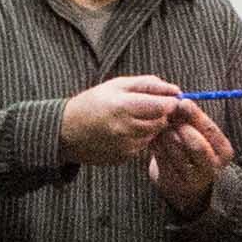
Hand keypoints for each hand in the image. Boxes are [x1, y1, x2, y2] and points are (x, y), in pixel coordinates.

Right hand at [59, 72, 188, 166]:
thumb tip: (175, 90)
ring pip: (154, 134)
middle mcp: (125, 128)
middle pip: (161, 122)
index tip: (167, 99)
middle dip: (161, 114)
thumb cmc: (93, 102)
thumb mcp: (117, 85)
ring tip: (133, 118)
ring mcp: (125, 146)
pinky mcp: (124, 157)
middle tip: (148, 107)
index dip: (170, 102)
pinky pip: (144, 146)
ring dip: (151, 126)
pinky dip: (141, 137)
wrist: (66, 131)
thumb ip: (148, 84)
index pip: (163, 107)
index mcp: (123, 106)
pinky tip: (125, 131)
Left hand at [144, 101, 233, 213]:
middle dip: (180, 127)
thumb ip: (193, 119)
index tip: (182, 102)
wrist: (184, 180)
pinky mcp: (173, 182)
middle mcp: (212, 167)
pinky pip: (162, 158)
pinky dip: (156, 145)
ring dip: (165, 134)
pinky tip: (154, 138)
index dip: (195, 115)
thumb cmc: (194, 148)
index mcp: (224, 151)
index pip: (210, 131)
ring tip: (161, 126)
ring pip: (176, 150)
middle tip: (168, 115)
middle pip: (196, 144)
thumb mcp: (200, 133)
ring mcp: (193, 178)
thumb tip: (180, 100)